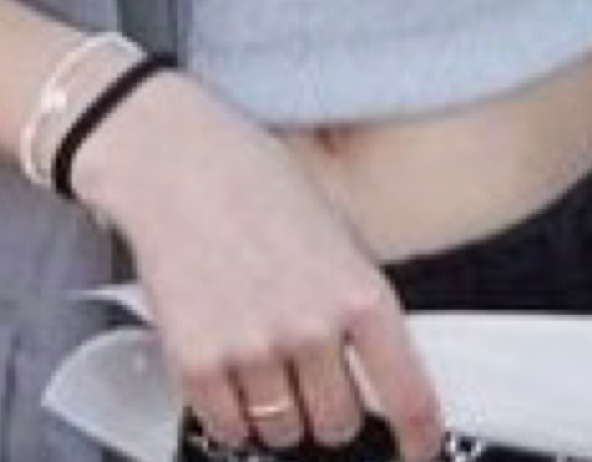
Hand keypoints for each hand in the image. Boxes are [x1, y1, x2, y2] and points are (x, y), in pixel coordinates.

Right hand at [70, 71, 445, 460]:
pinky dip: (228, 407)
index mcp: (356, 290)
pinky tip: (225, 359)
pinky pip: (227, 426)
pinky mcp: (198, 363)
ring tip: (258, 348)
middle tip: (306, 365)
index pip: (407, 392)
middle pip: (338, 423)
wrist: (173, 158)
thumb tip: (378, 362)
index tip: (417, 448)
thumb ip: (354, 300)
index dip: (418, 435)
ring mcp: (253, 348)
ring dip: (275, 407)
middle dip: (325, 403)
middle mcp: (310, 326)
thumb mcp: (332, 228)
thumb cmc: (250, 179)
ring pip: (282, 430)